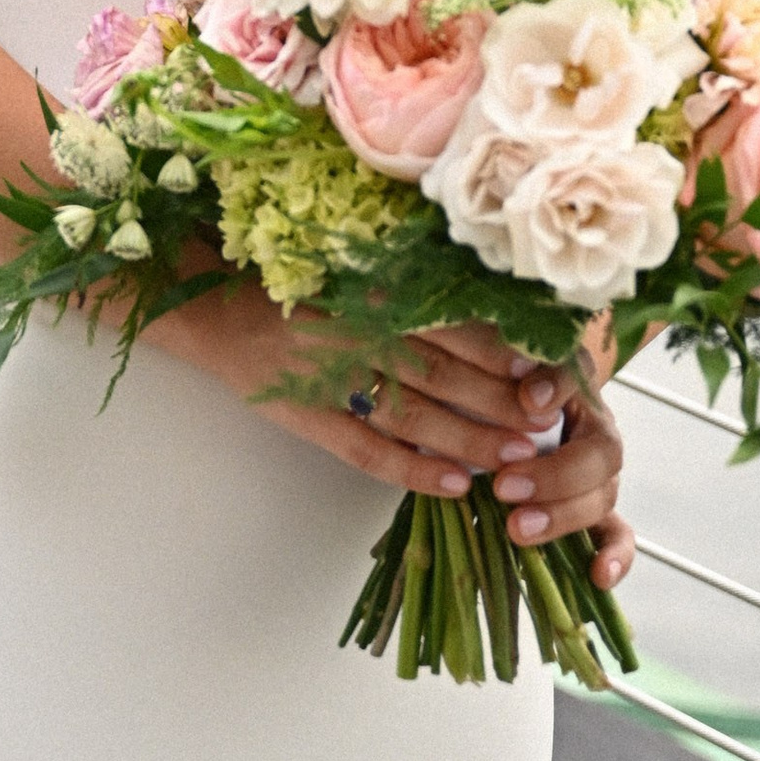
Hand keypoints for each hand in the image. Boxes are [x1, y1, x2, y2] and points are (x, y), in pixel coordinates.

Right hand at [156, 299, 545, 492]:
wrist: (213, 312)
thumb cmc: (291, 291)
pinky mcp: (308, 416)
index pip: (448, 322)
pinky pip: (367, 449)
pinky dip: (412, 468)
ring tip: (516, 458)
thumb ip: (406, 295)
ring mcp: (328, 377)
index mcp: (369, 292)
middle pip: (441, 370)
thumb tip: (485, 321)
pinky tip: (453, 485)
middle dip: (498, 399)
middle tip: (546, 422)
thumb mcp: (349, 275)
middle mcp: (353, 331)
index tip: (544, 369)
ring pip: (413, 412)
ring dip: (470, 437)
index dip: (499, 350)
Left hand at [488, 348, 634, 592]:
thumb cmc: (498, 391)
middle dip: (553, 473)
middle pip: (597, 454)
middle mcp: (595, 429)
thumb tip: (521, 395)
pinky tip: (598, 575)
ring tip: (517, 528)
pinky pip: (618, 534)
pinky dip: (614, 555)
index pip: (578, 378)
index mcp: (574, 385)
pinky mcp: (597, 510)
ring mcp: (600, 473)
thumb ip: (502, 370)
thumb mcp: (496, 372)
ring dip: (563, 515)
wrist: (509, 406)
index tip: (528, 402)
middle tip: (505, 486)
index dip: (558, 390)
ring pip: (602, 496)